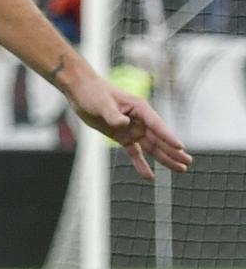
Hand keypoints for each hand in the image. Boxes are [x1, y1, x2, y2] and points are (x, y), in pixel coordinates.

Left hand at [65, 71, 192, 180]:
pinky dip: (141, 164)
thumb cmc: (93, 93)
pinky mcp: (122, 136)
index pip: (157, 125)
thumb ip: (113, 115)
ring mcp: (132, 128)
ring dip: (165, 158)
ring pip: (152, 147)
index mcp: (139, 108)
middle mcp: (139, 119)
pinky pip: (135, 152)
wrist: (81, 91)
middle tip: (188, 162)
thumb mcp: (102, 104)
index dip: (168, 136)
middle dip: (173, 151)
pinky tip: (150, 176)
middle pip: (159, 138)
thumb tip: (124, 124)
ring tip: (181, 169)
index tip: (180, 147)